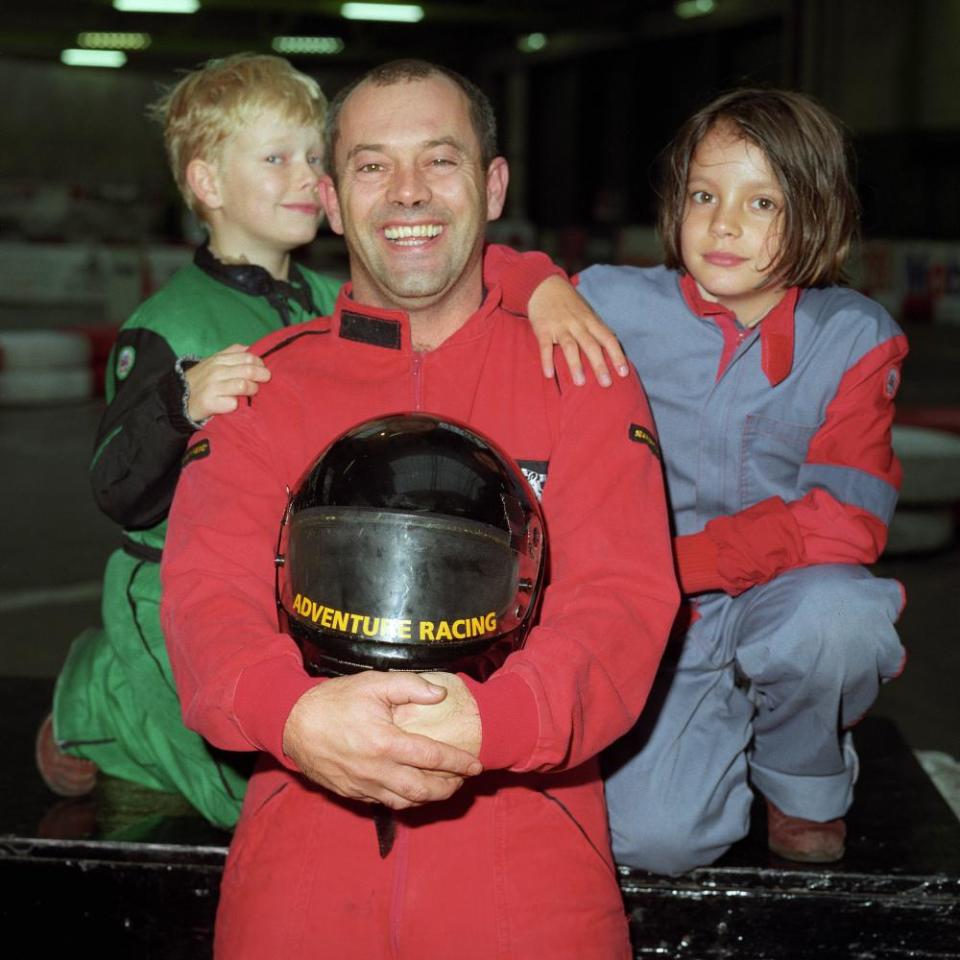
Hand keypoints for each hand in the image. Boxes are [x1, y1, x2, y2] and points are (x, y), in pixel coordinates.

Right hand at [184, 343, 270, 421]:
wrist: (177, 398)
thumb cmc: (201, 380)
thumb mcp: (212, 361)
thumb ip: (231, 353)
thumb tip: (250, 348)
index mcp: (219, 359)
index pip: (248, 357)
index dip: (260, 363)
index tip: (263, 369)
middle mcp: (216, 371)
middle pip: (249, 371)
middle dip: (262, 376)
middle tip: (265, 381)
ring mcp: (213, 387)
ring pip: (244, 386)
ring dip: (252, 390)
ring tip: (251, 392)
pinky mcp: (210, 403)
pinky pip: (233, 403)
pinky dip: (236, 405)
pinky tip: (233, 404)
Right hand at [282, 672, 482, 809]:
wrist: (292, 723)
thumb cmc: (334, 700)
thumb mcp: (373, 683)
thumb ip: (410, 686)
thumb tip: (440, 696)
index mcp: (385, 743)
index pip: (431, 757)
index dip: (457, 762)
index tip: (475, 764)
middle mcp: (376, 770)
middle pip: (422, 790)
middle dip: (448, 788)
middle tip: (463, 780)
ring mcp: (362, 785)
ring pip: (404, 802)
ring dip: (429, 799)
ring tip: (444, 788)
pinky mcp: (351, 793)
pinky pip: (384, 803)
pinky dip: (405, 801)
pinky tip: (413, 791)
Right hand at [528, 275, 629, 386]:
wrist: (544, 286)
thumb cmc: (569, 304)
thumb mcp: (587, 313)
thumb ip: (597, 329)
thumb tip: (614, 347)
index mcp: (591, 321)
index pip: (608, 339)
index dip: (617, 356)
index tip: (623, 373)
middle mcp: (578, 324)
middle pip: (591, 345)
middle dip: (599, 365)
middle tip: (606, 384)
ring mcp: (560, 326)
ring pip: (570, 346)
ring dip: (575, 365)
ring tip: (580, 383)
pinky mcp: (543, 329)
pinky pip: (546, 346)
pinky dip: (547, 360)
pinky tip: (549, 375)